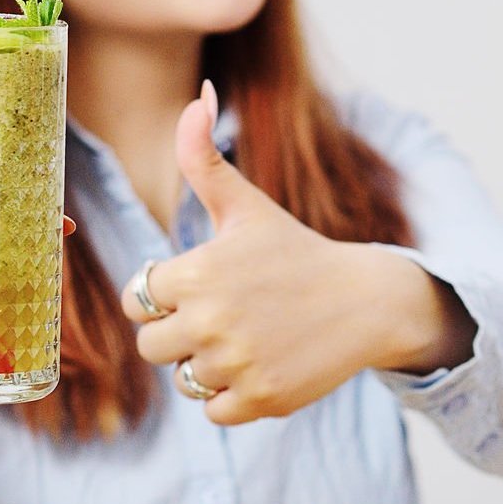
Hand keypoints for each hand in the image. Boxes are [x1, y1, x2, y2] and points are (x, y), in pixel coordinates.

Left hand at [120, 83, 474, 424]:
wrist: (365, 302)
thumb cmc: (296, 252)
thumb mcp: (247, 206)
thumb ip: (203, 157)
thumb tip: (197, 93)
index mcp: (198, 272)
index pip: (137, 298)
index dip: (162, 293)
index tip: (200, 286)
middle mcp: (211, 321)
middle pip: (151, 345)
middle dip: (180, 332)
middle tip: (224, 315)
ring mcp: (236, 364)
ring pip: (182, 379)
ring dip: (205, 364)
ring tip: (245, 338)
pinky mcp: (261, 400)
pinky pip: (213, 410)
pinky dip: (232, 395)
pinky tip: (260, 364)